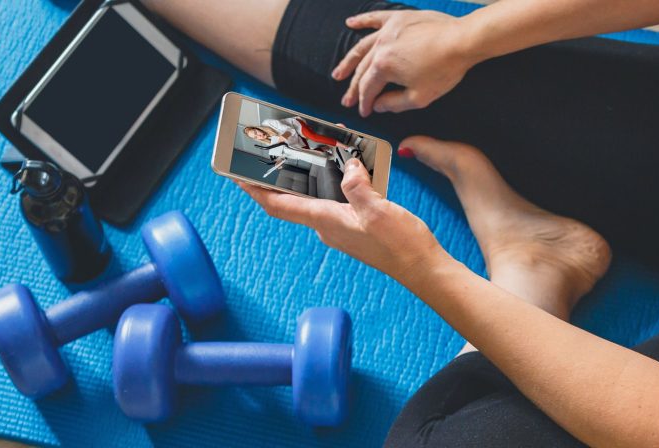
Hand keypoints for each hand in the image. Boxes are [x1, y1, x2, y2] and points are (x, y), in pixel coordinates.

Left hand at [236, 158, 445, 281]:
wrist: (422, 267)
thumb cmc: (400, 245)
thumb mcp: (377, 210)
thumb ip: (358, 185)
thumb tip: (349, 165)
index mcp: (326, 221)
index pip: (279, 205)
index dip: (255, 190)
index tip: (236, 176)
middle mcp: (328, 225)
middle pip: (294, 197)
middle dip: (281, 175)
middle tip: (273, 151)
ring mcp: (342, 226)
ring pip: (318, 196)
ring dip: (312, 176)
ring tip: (311, 150)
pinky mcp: (357, 225)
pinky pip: (338, 199)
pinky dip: (336, 181)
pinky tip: (350, 167)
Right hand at [332, 10, 473, 116]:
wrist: (462, 40)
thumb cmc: (444, 69)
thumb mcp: (420, 97)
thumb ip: (394, 104)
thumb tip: (378, 106)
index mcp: (384, 67)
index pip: (368, 88)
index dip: (364, 103)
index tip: (364, 112)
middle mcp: (381, 47)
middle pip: (362, 70)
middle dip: (354, 88)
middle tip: (347, 100)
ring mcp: (388, 31)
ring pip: (362, 47)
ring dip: (348, 61)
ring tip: (338, 73)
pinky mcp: (398, 19)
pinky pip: (375, 18)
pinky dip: (361, 20)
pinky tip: (350, 23)